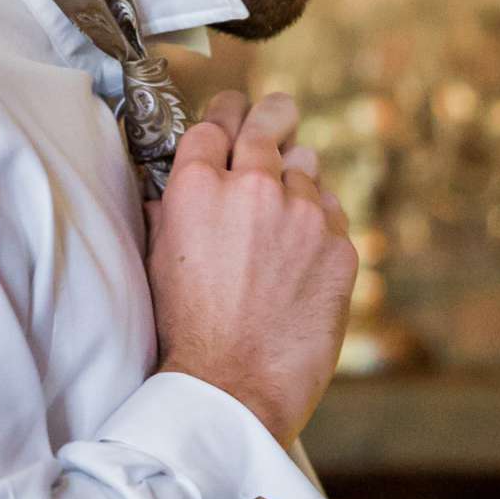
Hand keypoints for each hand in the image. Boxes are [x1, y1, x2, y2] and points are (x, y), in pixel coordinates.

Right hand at [145, 90, 356, 444]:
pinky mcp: (340, 246)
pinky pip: (332, 211)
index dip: (226, 113)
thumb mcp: (159, 259)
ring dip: (296, 176)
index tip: (234, 111)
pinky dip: (319, 221)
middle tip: (277, 113)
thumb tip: (170, 188)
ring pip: (307, 164)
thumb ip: (169, 210)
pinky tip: (303, 251)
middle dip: (272, 114)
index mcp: (199, 187)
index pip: (216, 122)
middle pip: (268, 123)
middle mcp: (254, 188)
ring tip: (285, 209)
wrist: (233, 387)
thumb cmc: (188, 332)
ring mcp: (303, 215)